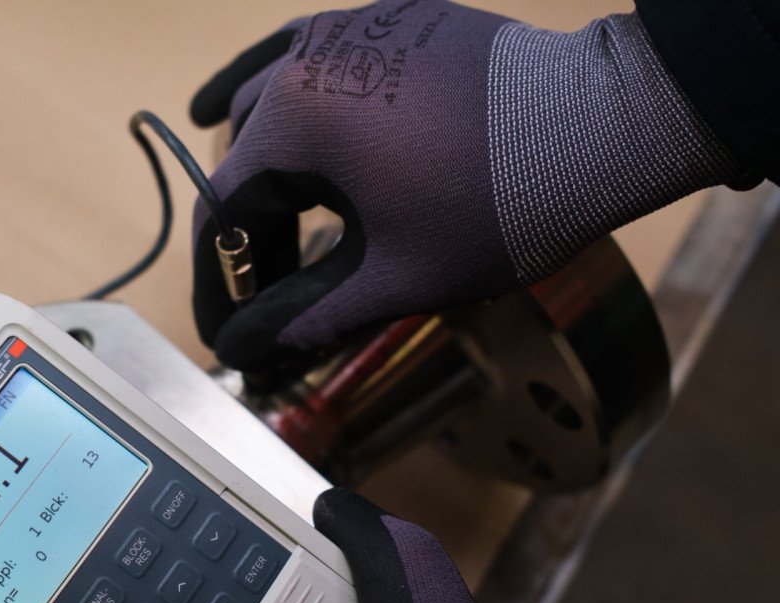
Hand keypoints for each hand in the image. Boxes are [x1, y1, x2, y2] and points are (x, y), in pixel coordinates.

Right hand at [190, 2, 741, 369]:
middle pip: (248, 158)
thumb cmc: (496, 208)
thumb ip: (310, 314)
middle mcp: (306, 61)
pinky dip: (281, 84)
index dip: (221, 281)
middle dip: (252, 233)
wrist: (600, 128)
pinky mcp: (391, 18)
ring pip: (272, 97)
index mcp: (294, 122)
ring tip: (256, 217)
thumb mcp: (396, 277)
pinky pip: (312, 51)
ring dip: (259, 160)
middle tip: (266, 292)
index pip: (226, 213)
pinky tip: (240, 98)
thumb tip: (248, 350)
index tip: (227, 325)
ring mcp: (350, 30)